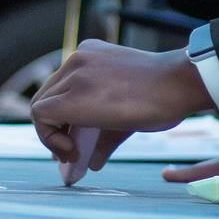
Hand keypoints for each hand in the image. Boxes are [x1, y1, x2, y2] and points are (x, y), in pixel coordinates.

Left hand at [30, 41, 211, 170]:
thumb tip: (92, 164)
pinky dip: (50, 139)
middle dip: (56, 128)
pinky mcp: (70, 97)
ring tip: (74, 154)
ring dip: (53, 137)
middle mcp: (77, 60)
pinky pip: (41, 116)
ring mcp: (72, 75)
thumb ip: (105, 135)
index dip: (63, 116)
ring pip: (41, 108)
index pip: (61, 87)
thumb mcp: (127, 110)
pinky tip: (73, 152)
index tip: (76, 138)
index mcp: (90, 54)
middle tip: (73, 151)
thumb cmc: (164, 94)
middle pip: (48, 97)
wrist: (178, 84)